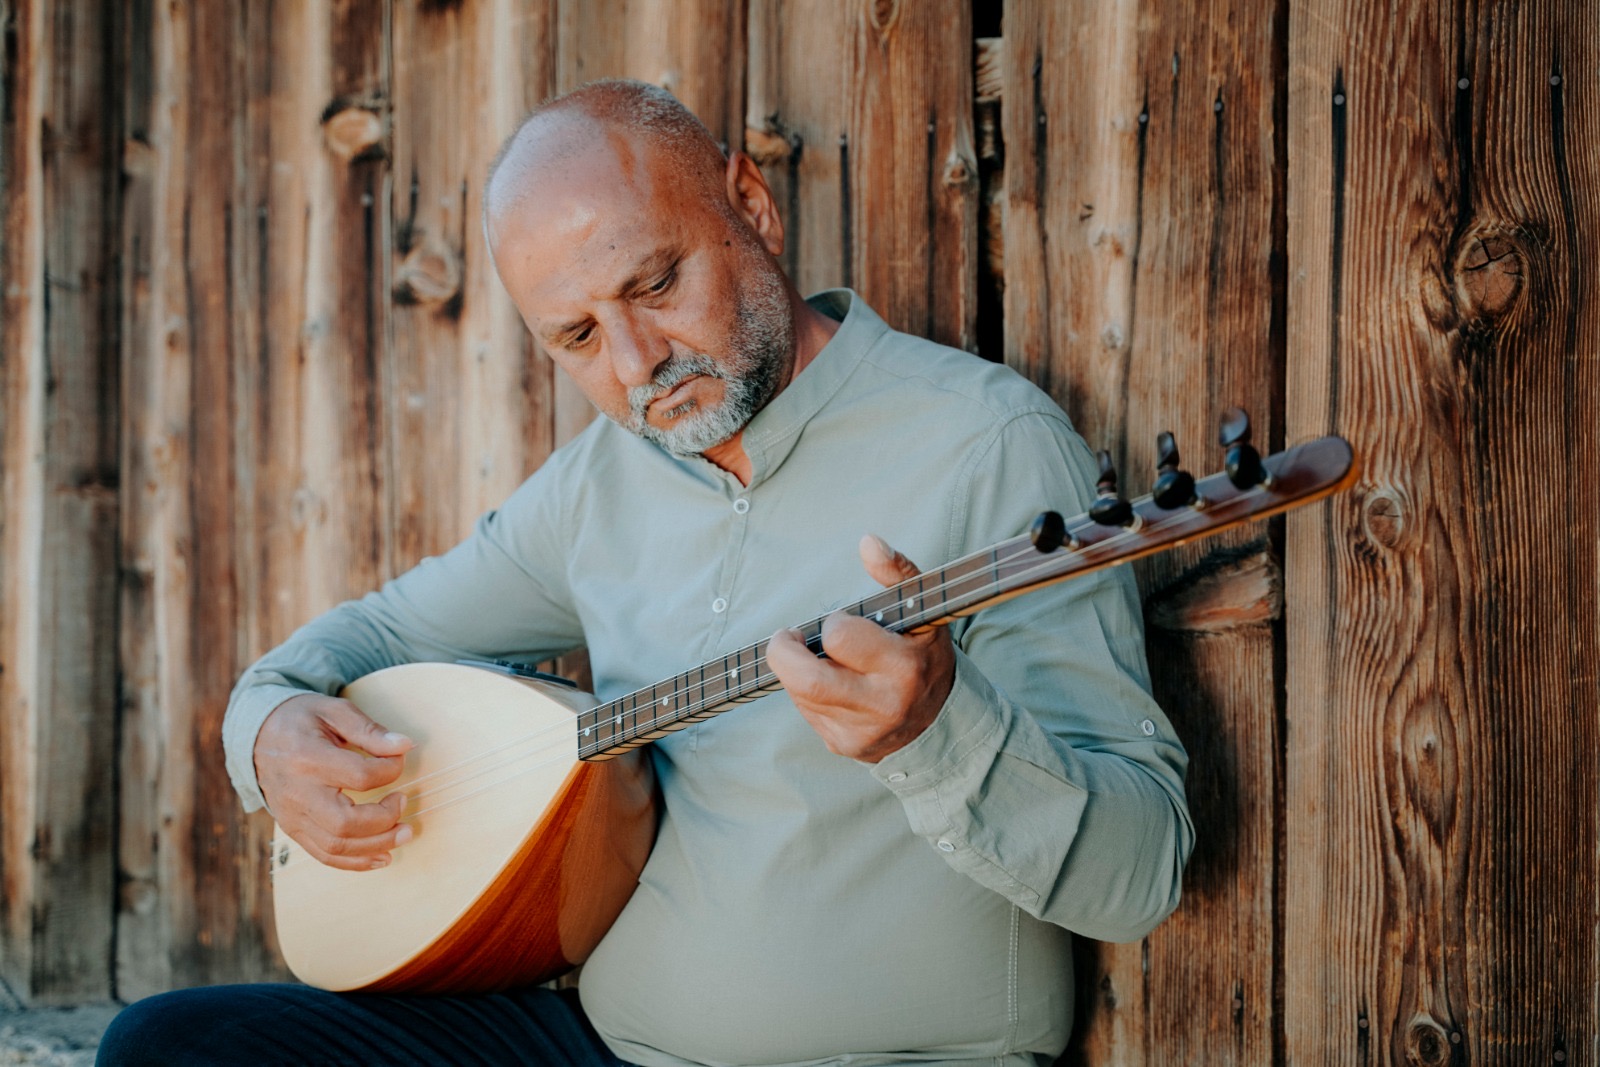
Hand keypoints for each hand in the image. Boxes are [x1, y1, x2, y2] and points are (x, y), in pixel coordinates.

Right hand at [254, 693, 416, 870]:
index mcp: (308, 758)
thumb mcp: (334, 711)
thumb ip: (369, 730)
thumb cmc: (301, 720)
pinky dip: (356, 862)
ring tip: (404, 832)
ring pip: (336, 846)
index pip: (359, 776)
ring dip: (377, 845)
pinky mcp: (292, 829)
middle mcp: (297, 793)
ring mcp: (292, 816)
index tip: (399, 759)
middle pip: (345, 823)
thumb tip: (405, 745)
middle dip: (385, 819)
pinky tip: (382, 855)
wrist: (258, 736)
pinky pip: (324, 855)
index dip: (390, 770)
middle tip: (404, 801)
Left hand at [767, 535, 955, 761]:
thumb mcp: (922, 611)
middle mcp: (884, 706)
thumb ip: (897, 572)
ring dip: (797, 672)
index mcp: (905, 667)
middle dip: (784, 653)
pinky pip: (807, 714)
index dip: (834, 625)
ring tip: (814, 658)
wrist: (943, 722)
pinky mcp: (845, 746)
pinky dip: (807, 695)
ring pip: (802, 696)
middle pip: (808, 681)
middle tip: (787, 638)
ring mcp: (863, 732)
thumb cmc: (924, 655)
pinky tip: (829, 685)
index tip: (840, 622)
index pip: (841, 639)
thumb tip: (868, 541)